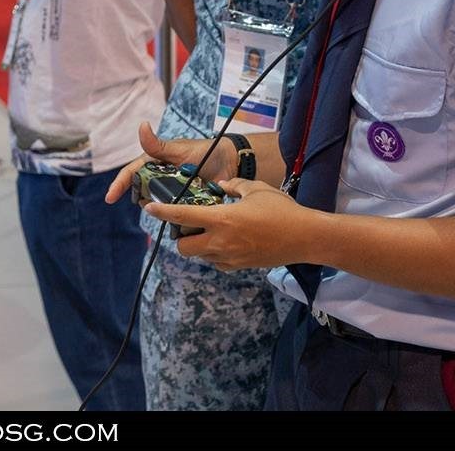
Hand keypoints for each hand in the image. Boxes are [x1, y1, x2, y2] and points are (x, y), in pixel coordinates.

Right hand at [103, 122, 240, 204]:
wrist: (231, 163)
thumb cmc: (205, 151)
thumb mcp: (180, 149)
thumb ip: (158, 144)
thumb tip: (141, 126)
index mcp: (154, 162)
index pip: (131, 173)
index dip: (119, 185)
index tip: (110, 198)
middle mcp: (160, 178)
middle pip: (142, 191)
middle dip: (143, 198)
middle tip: (152, 202)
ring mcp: (172, 191)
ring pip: (157, 204)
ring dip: (160, 207)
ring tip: (169, 208)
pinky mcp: (184, 203)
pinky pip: (174, 212)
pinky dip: (174, 215)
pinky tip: (179, 218)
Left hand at [147, 178, 316, 271]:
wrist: (305, 238)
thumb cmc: (281, 210)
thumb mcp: (256, 189)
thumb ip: (234, 185)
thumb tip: (224, 186)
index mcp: (221, 220)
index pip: (182, 217)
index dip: (162, 212)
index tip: (150, 208)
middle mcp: (221, 242)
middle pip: (184, 247)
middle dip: (180, 237)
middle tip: (189, 224)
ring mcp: (230, 258)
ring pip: (200, 257)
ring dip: (198, 245)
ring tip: (209, 231)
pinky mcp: (240, 267)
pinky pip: (217, 263)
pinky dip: (214, 254)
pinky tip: (226, 242)